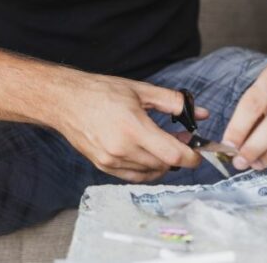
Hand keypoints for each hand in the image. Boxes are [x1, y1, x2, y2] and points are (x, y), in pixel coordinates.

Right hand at [52, 74, 207, 182]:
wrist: (66, 101)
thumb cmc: (100, 92)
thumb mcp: (140, 90)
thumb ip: (173, 102)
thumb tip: (201, 113)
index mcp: (133, 128)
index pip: (174, 155)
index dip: (192, 157)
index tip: (198, 151)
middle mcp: (122, 149)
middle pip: (164, 165)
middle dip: (178, 155)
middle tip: (180, 138)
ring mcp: (111, 161)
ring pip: (150, 172)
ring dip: (161, 161)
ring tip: (160, 142)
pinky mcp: (103, 166)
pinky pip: (134, 176)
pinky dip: (146, 168)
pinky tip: (146, 153)